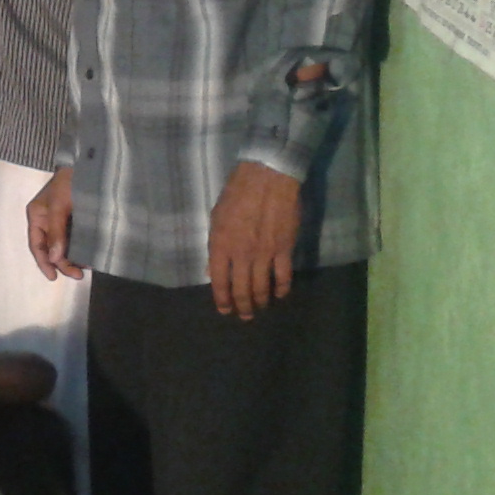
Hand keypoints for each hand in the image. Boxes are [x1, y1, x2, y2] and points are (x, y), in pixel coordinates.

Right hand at [26, 167, 82, 281]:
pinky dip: (80, 248)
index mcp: (37, 216)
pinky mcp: (75, 218)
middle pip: (51, 248)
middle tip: (78, 275)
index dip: (44, 263)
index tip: (54, 277)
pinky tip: (88, 255)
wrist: (88, 163)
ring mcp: (61, 220)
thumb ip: (57, 232)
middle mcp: (47, 220)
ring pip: (63, 245)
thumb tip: (54, 259)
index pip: (37, 245)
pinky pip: (75, 238)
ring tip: (85, 267)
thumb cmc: (68, 182)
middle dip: (62, 263)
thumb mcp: (59, 206)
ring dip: (72, 257)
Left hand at [207, 160, 302, 319]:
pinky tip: (280, 294)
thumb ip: (215, 245)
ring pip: (262, 287)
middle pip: (241, 290)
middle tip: (244, 316)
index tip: (224, 310)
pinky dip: (282, 289)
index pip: (219, 282)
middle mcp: (241, 254)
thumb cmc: (236, 194)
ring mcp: (264, 254)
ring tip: (260, 308)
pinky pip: (283, 276)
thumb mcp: (216, 217)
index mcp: (221, 245)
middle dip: (242, 307)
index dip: (222, 299)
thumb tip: (210, 269)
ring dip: (260, 301)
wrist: (267, 178)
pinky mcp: (284, 249)